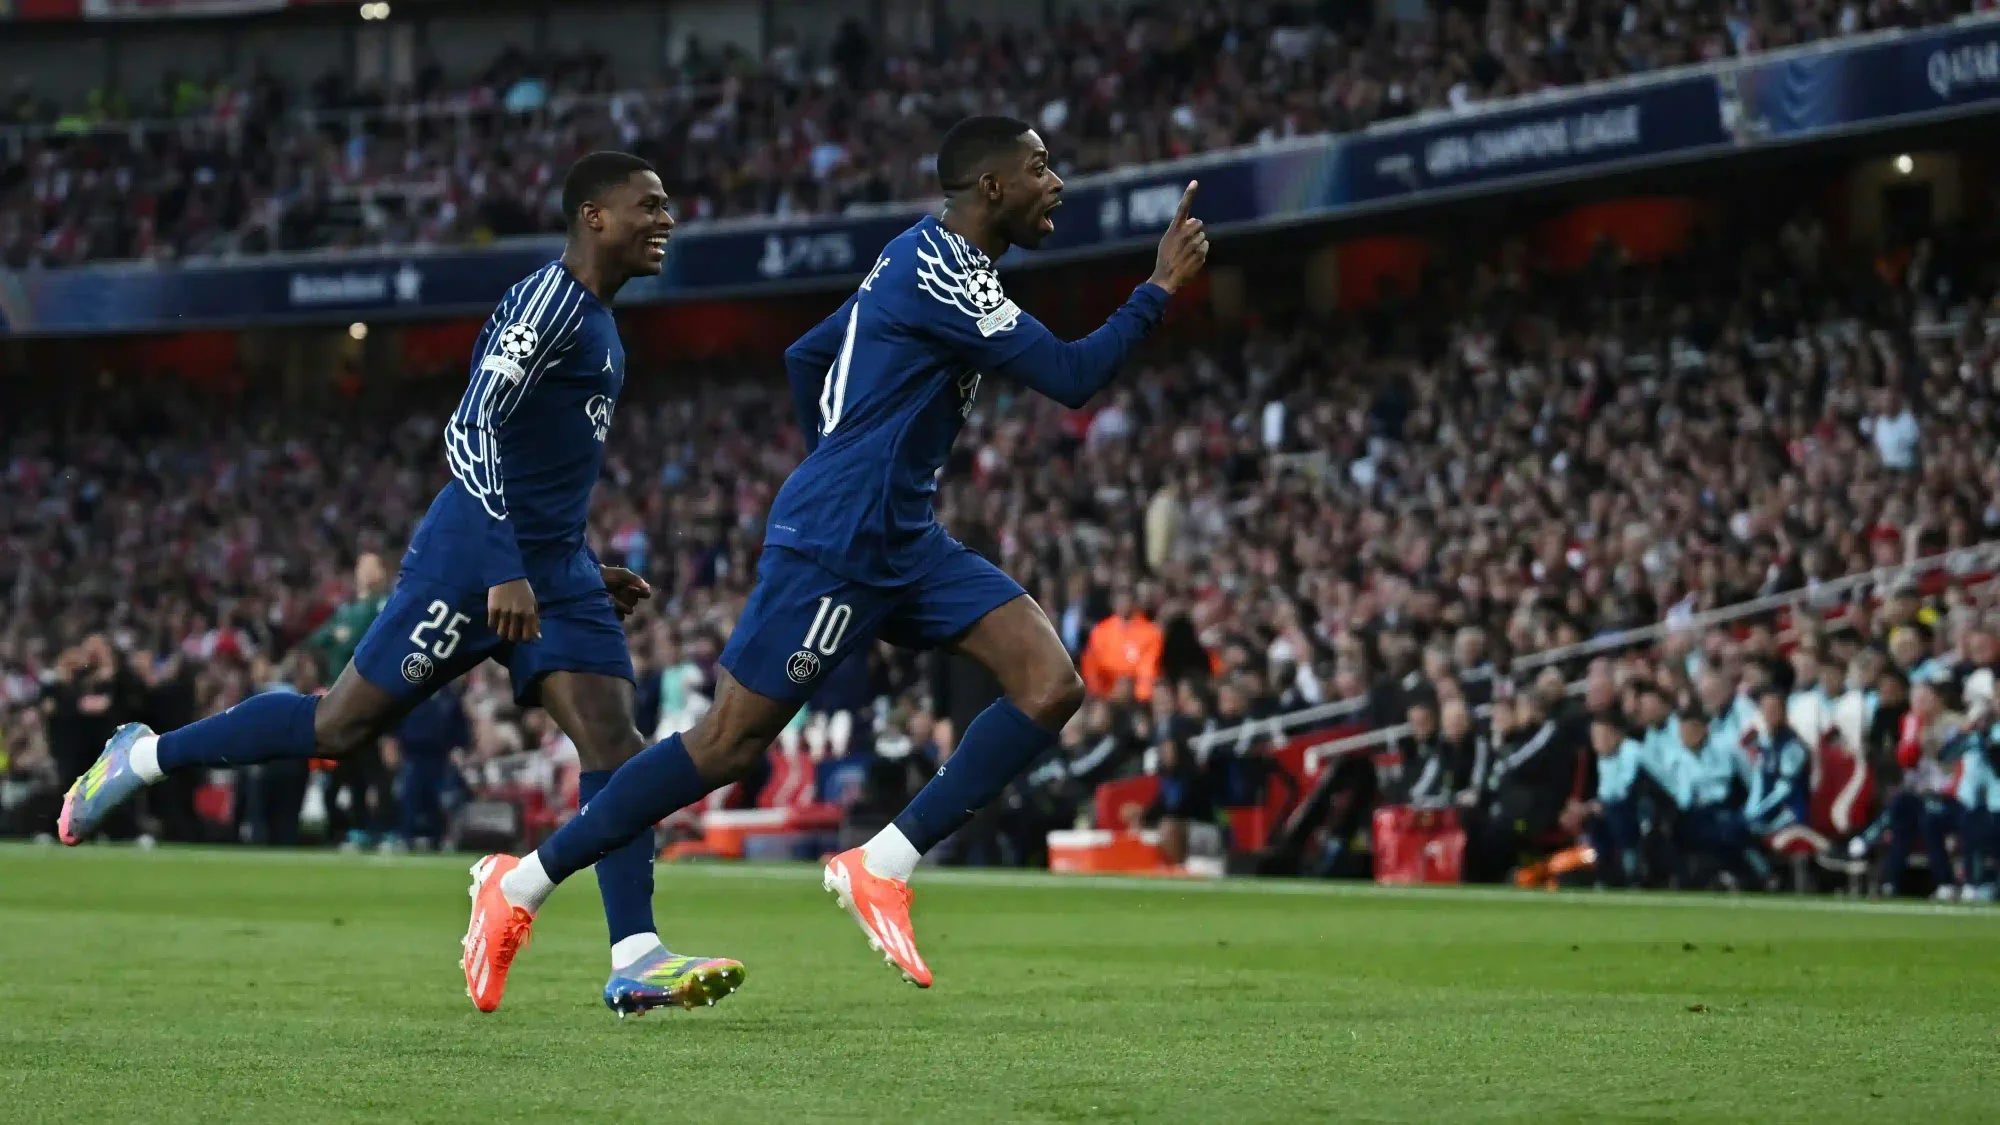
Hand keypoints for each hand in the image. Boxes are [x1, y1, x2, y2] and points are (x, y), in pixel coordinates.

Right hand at [488, 578, 539, 642]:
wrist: (507, 575)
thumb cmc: (523, 590)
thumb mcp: (533, 603)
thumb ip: (536, 620)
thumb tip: (538, 637)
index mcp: (529, 612)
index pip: (527, 635)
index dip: (525, 639)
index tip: (522, 637)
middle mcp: (517, 614)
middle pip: (512, 636)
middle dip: (512, 638)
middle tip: (511, 634)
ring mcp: (504, 611)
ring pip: (501, 633)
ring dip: (502, 633)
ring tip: (503, 629)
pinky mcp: (492, 608)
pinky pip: (491, 624)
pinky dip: (493, 625)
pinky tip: (495, 620)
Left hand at [601, 566, 652, 618]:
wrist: (594, 579)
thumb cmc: (610, 574)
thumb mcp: (623, 573)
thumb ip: (635, 578)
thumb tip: (647, 587)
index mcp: (634, 588)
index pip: (646, 594)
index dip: (644, 593)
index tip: (637, 589)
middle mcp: (630, 598)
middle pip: (635, 602)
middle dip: (628, 596)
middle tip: (621, 589)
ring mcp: (622, 606)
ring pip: (629, 610)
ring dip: (622, 604)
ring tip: (612, 597)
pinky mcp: (615, 613)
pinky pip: (621, 617)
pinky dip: (616, 610)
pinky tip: (609, 603)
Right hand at [1147, 180, 1207, 294]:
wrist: (1166, 278)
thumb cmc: (1166, 259)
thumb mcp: (1167, 241)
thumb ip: (1179, 229)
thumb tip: (1194, 222)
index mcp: (1174, 229)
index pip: (1183, 207)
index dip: (1189, 194)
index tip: (1195, 182)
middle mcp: (1184, 234)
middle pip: (1198, 223)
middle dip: (1195, 230)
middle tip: (1186, 242)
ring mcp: (1193, 244)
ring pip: (1202, 236)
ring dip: (1197, 243)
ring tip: (1186, 253)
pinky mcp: (1200, 253)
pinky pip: (1205, 246)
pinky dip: (1201, 252)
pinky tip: (1191, 259)